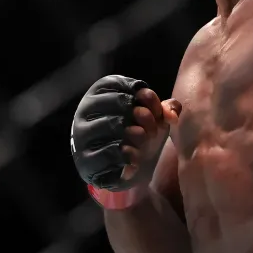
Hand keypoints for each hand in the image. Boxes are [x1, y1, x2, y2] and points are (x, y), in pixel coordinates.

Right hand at [71, 75, 181, 190]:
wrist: (121, 168)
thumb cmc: (137, 132)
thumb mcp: (153, 116)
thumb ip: (165, 108)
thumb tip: (171, 116)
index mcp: (100, 92)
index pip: (125, 84)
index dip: (148, 97)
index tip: (157, 112)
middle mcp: (86, 109)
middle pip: (120, 102)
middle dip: (145, 115)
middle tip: (153, 129)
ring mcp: (82, 134)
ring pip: (114, 126)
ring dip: (138, 135)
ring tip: (144, 141)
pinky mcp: (85, 159)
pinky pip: (110, 153)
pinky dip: (129, 156)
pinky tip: (135, 158)